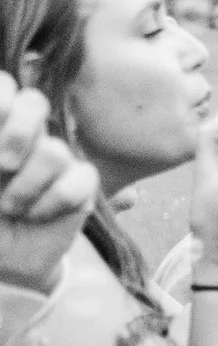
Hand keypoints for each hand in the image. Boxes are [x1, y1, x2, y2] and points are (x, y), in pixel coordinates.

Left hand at [0, 75, 98, 292]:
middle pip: (35, 101)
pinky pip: (80, 180)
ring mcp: (56, 159)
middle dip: (18, 135)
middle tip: (2, 166)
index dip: (1, 100)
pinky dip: (53, 202)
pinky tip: (37, 215)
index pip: (5, 86)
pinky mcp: (82, 185)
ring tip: (11, 207)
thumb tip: (8, 156)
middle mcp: (27, 135)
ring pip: (55, 151)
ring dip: (27, 187)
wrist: (4, 259)